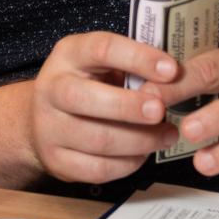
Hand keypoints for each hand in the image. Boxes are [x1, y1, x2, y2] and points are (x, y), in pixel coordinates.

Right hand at [29, 32, 179, 183]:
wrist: (45, 119)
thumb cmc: (89, 86)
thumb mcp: (103, 64)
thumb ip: (131, 67)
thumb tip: (174, 76)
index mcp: (68, 55)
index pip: (101, 49)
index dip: (138, 58)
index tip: (171, 71)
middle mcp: (51, 88)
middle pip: (83, 98)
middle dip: (128, 107)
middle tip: (161, 111)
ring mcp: (48, 127)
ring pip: (97, 139)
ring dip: (140, 140)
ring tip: (167, 136)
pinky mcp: (56, 160)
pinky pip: (98, 169)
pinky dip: (128, 164)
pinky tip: (143, 154)